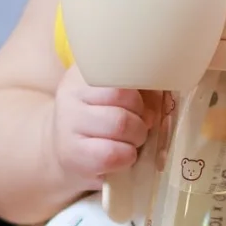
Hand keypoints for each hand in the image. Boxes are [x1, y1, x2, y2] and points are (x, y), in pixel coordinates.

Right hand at [50, 66, 155, 193]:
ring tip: (133, 141)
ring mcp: (68, 123)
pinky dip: (127, 156)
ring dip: (137, 136)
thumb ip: (140, 91)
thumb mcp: (117, 98)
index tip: (145, 103)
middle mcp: (71, 93)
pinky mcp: (72, 154)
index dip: (144, 89)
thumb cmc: (100, 123)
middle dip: (142, 114)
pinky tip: (123, 156)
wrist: (65, 153)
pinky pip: (111, 153)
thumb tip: (160, 100)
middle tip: (141, 125)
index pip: (123, 69)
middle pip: (123, 95)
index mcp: (85, 72)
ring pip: (119, 123)